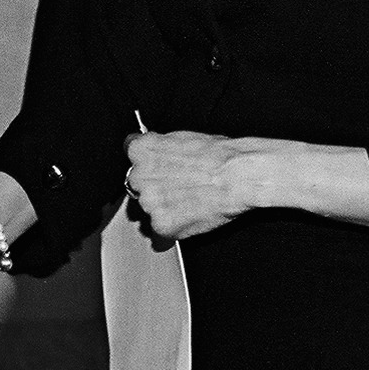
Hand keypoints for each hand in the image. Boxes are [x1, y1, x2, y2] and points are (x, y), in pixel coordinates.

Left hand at [123, 130, 254, 240]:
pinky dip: (174, 228)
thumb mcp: (180, 137)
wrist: (236, 176)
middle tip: (178, 189)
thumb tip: (157, 152)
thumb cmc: (218, 155)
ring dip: (162, 210)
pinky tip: (190, 217)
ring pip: (147, 211)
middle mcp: (138, 177)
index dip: (147, 165)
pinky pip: (161, 232)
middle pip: (137, 186)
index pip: (132, 158)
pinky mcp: (162, 225)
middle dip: (152, 189)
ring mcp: (148, 203)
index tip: (157, 170)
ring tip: (188, 203)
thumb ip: (159, 147)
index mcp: (140, 151)